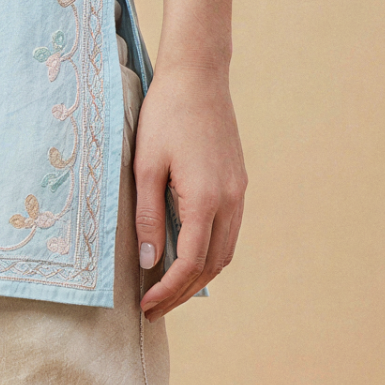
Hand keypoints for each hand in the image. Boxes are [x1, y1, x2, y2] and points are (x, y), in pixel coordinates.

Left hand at [133, 61, 246, 317]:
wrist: (198, 75)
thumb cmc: (165, 115)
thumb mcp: (146, 165)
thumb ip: (148, 216)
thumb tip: (150, 263)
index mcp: (206, 199)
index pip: (190, 263)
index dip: (168, 291)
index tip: (145, 307)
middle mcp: (230, 201)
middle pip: (212, 265)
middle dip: (183, 292)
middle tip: (153, 308)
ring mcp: (238, 191)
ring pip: (225, 251)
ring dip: (199, 275)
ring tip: (167, 288)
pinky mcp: (238, 181)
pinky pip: (229, 230)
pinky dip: (210, 252)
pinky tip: (187, 253)